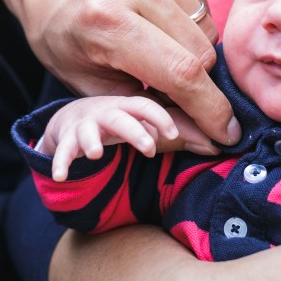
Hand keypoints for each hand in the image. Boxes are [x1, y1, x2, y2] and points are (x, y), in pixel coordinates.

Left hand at [0, 0, 239, 145]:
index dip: (210, 109)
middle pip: (201, 53)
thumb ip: (145, 115)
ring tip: (156, 50)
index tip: (227, 134)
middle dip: (196, 84)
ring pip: (208, 29)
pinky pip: (203, 4)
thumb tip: (206, 141)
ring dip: (192, 52)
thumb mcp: (89, 86)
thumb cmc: (63, 35)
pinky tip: (158, 22)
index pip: (180, 71)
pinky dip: (189, 24)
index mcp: (106, 21)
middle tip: (168, 90)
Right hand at [41, 96, 178, 180]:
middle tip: (149, 147)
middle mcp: (107, 112)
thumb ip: (180, 134)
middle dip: (134, 131)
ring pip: (88, 132)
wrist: (74, 121)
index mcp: (130, 106)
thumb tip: (220, 142)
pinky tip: (62, 175)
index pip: (146, 105)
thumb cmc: (121, 121)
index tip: (173, 134)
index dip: (160, 118)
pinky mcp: (66, 142)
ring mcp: (85, 126)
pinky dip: (60, 162)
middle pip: (120, 117)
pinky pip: (62, 151)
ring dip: (92, 141)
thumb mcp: (148, 125)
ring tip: (96, 153)